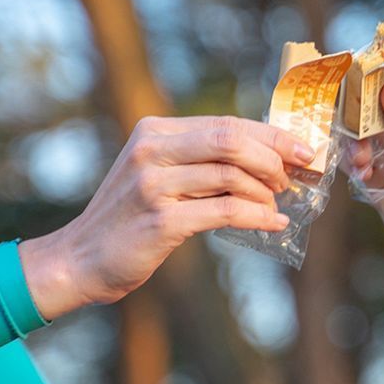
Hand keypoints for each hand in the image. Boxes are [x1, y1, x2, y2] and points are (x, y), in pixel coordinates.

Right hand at [21, 116, 314, 317]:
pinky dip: (257, 217)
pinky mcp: (161, 220)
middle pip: (231, 141)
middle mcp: (151, 151)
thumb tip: (265, 157)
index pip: (225, 123)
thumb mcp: (154, 174)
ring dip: (265, 192)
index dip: (270, 135)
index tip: (302, 148)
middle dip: (274, 157)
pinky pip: (225, 212)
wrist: (81, 259)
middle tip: (293, 177)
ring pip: (231, 176)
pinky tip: (273, 224)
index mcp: (153, 132)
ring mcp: (154, 185)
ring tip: (277, 205)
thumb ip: (197, 160)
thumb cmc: (128, 219)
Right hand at [366, 67, 383, 270]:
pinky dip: (353, 158)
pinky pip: (355, 155)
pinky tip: (362, 169)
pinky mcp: (376, 173)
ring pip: (362, 126)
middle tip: (348, 106)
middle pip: (379, 98)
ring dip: (356, 134)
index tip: (361, 67)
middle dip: (362, 102)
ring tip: (362, 153)